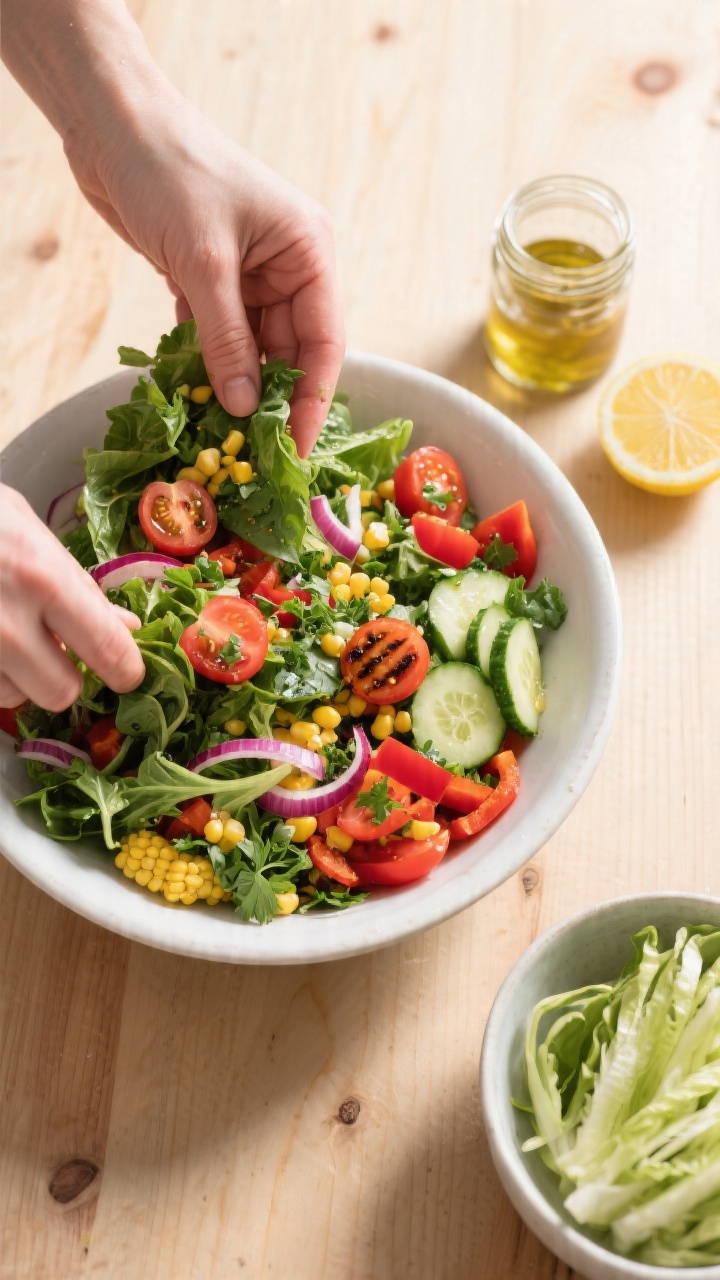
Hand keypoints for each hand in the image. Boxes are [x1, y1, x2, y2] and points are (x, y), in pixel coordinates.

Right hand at [0, 485, 145, 710]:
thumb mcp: (26, 528)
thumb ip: (79, 583)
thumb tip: (126, 628)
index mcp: (42, 579)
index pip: (107, 649)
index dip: (126, 670)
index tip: (127, 674)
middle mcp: (5, 623)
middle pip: (61, 692)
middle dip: (62, 676)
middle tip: (52, 649)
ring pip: (14, 698)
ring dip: (16, 676)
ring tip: (1, 633)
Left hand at [65, 93, 343, 456]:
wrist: (113, 126)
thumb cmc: (172, 173)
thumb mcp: (205, 263)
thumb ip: (227, 339)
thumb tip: (245, 406)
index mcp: (309, 253)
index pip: (324, 343)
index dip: (311, 400)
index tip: (296, 450)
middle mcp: (288, 267)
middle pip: (289, 353)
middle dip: (270, 401)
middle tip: (252, 454)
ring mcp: (249, 275)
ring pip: (251, 350)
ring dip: (233, 386)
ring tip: (218, 432)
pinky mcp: (211, 280)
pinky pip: (218, 337)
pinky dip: (204, 363)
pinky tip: (191, 393)